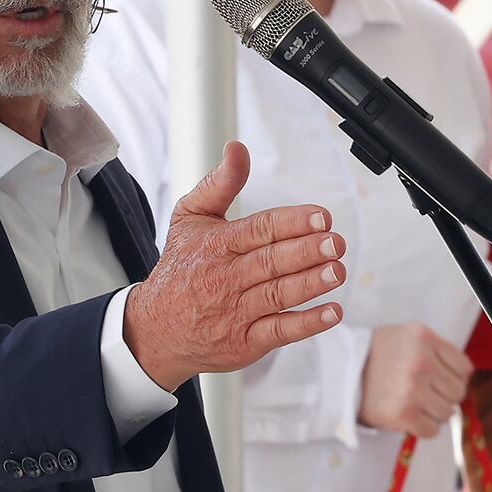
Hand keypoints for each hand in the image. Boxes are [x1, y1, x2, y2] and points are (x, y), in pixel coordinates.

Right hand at [124, 141, 345, 390]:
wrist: (154, 329)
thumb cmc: (180, 268)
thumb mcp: (189, 219)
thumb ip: (219, 183)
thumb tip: (237, 149)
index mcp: (216, 245)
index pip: (258, 230)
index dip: (292, 222)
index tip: (321, 216)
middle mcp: (226, 278)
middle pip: (271, 262)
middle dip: (306, 251)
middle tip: (336, 242)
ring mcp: (235, 312)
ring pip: (277, 295)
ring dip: (310, 283)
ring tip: (338, 270)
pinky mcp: (244, 342)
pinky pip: (278, 331)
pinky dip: (306, 323)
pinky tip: (331, 312)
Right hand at [358, 323, 472, 437]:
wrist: (339, 375)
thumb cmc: (374, 357)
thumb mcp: (405, 337)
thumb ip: (435, 350)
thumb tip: (464, 376)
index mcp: (424, 338)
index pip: (464, 368)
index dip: (454, 377)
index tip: (441, 382)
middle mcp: (421, 362)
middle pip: (458, 392)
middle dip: (444, 397)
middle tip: (426, 396)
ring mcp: (413, 389)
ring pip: (447, 413)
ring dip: (433, 413)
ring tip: (414, 406)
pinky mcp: (403, 414)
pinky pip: (432, 430)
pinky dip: (424, 428)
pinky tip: (410, 419)